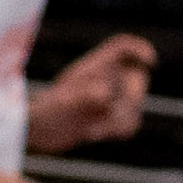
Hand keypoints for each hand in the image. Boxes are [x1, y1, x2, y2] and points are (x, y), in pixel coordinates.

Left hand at [25, 36, 156, 153]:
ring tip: (90, 131)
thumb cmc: (40, 113)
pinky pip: (130, 123)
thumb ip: (80, 97)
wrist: (32, 133)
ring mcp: (108, 99)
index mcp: (92, 67)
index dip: (139, 49)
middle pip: (136, 78)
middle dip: (130, 97)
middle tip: (106, 111)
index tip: (150, 61)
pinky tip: (92, 134)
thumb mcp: (58, 104)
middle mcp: (103, 79)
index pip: (122, 47)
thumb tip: (104, 93)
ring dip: (121, 119)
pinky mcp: (109, 119)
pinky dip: (118, 130)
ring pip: (135, 105)